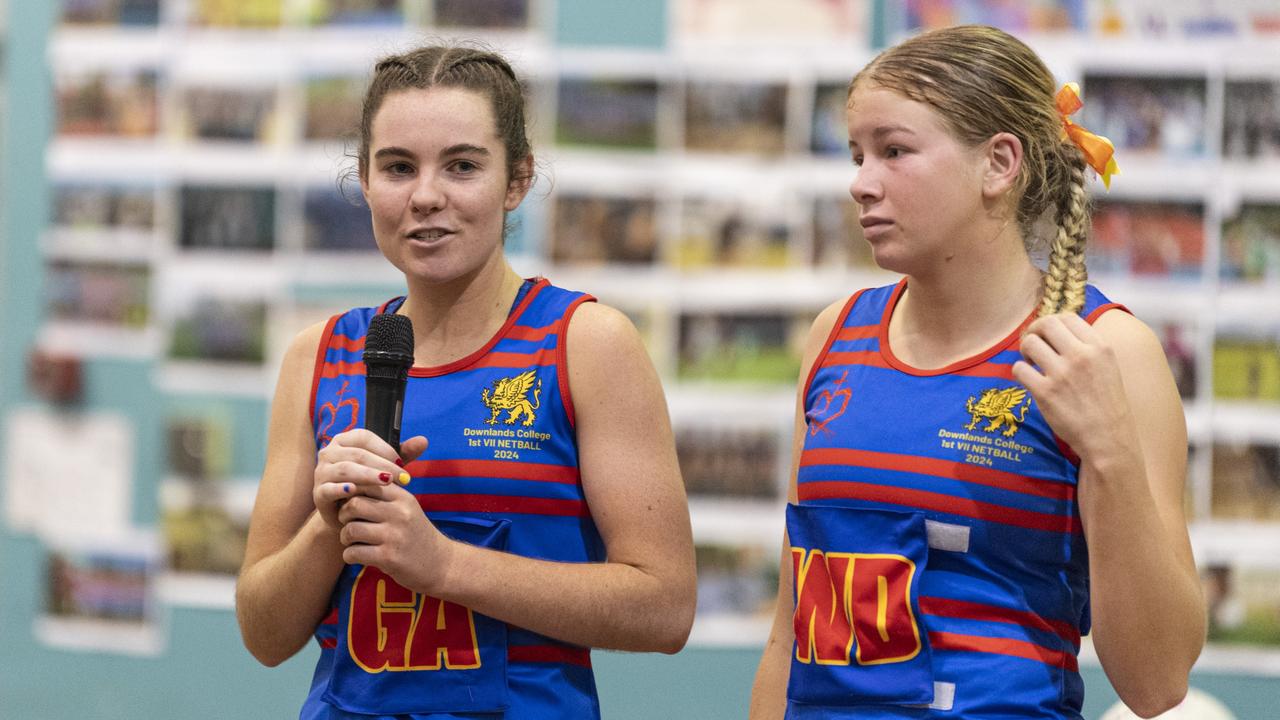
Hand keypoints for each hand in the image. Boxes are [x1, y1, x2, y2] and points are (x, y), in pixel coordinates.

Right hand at [312, 429, 427, 529]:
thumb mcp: (386, 468)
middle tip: (402, 477)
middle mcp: (329, 453)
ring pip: (345, 469)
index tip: (402, 462)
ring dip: (367, 475)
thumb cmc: (368, 485)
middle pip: (357, 454)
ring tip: (386, 482)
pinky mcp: (318, 493)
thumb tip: (424, 440)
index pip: (363, 437)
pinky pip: (329, 488)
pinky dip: (342, 489)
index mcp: (344, 441)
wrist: (347, 514)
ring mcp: (322, 472)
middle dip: (382, 465)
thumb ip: (404, 454)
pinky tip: (355, 491)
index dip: (384, 448)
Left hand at [336, 481, 452, 593]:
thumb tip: (348, 486)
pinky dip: (349, 555)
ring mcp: (394, 536)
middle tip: (347, 523)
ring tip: (351, 541)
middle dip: (343, 514)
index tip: (349, 502)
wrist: (441, 564)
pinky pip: (354, 553)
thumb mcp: (407, 509)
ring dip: (344, 537)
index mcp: (403, 498)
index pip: (366, 483)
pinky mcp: (389, 558)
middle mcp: (400, 514)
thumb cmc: (416, 535)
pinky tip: (356, 556)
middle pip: (354, 504)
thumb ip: (384, 497)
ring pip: (351, 529)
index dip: (351, 492)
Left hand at [1012, 313, 1136, 463]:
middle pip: (1046, 323)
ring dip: (1025, 350)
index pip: (1068, 317)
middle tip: (1032, 344)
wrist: (1108, 439)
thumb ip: (1088, 346)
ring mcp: (1062, 374)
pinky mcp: (1045, 392)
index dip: (1053, 323)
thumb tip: (1059, 328)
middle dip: (1034, 331)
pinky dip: (1019, 372)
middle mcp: (1082, 356)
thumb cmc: (1106, 404)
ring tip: (1031, 363)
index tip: (1048, 335)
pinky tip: (1028, 379)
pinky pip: (1019, 369)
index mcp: (1100, 347)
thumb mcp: (1108, 367)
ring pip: (1030, 343)